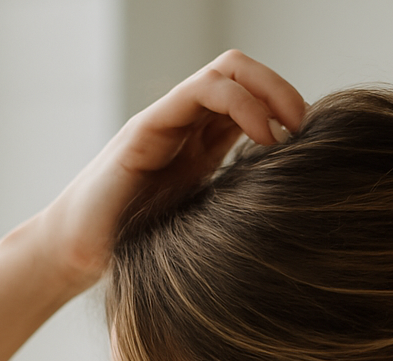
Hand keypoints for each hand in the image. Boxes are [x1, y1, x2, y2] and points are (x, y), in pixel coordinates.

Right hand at [34, 50, 304, 291]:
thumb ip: (236, 214)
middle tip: (308, 127)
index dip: (285, 111)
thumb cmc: (137, 250)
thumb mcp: (203, 230)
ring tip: (293, 127)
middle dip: (282, 91)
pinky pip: (199, 92)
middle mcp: (184, 126)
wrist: (78, 255)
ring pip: (225, 72)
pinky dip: (241, 103)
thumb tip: (294, 232)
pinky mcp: (147, 128)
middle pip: (241, 75)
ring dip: (269, 88)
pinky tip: (264, 136)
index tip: (314, 143)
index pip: (250, 102)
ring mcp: (165, 122)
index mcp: (200, 146)